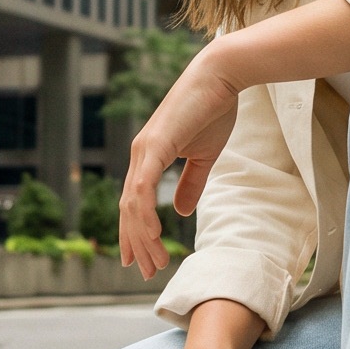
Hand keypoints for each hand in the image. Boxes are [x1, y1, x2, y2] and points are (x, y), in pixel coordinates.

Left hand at [119, 52, 242, 277]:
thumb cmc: (213, 110)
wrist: (221, 77)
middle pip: (128, 209)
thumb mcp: (204, 157)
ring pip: (133, 204)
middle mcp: (140, 155)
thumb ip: (191, 184)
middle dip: (136, 243)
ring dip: (142, 237)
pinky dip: (144, 213)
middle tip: (146, 271)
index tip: (140, 260)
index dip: (134, 233)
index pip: (134, 203)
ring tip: (154, 262)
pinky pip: (143, 187)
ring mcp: (144, 150)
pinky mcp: (155, 146)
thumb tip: (180, 212)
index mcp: (149, 158)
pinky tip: (152, 235)